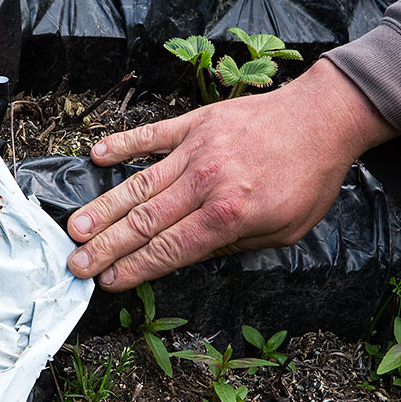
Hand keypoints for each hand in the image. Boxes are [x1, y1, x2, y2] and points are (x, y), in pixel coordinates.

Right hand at [67, 59, 398, 291]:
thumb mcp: (283, 232)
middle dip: (106, 248)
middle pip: (145, 222)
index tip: (106, 282)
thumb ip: (231, 245)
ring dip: (103, 208)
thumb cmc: (309, 181)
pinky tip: (96, 157)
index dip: (133, 269)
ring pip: (139, 184)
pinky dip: (122, 144)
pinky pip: (151, 135)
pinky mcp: (195, 122)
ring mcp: (197, 148)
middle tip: (75, 264)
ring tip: (75, 228)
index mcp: (229, 215)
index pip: (168, 250)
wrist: (324, 119)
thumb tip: (185, 256)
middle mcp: (206, 182)